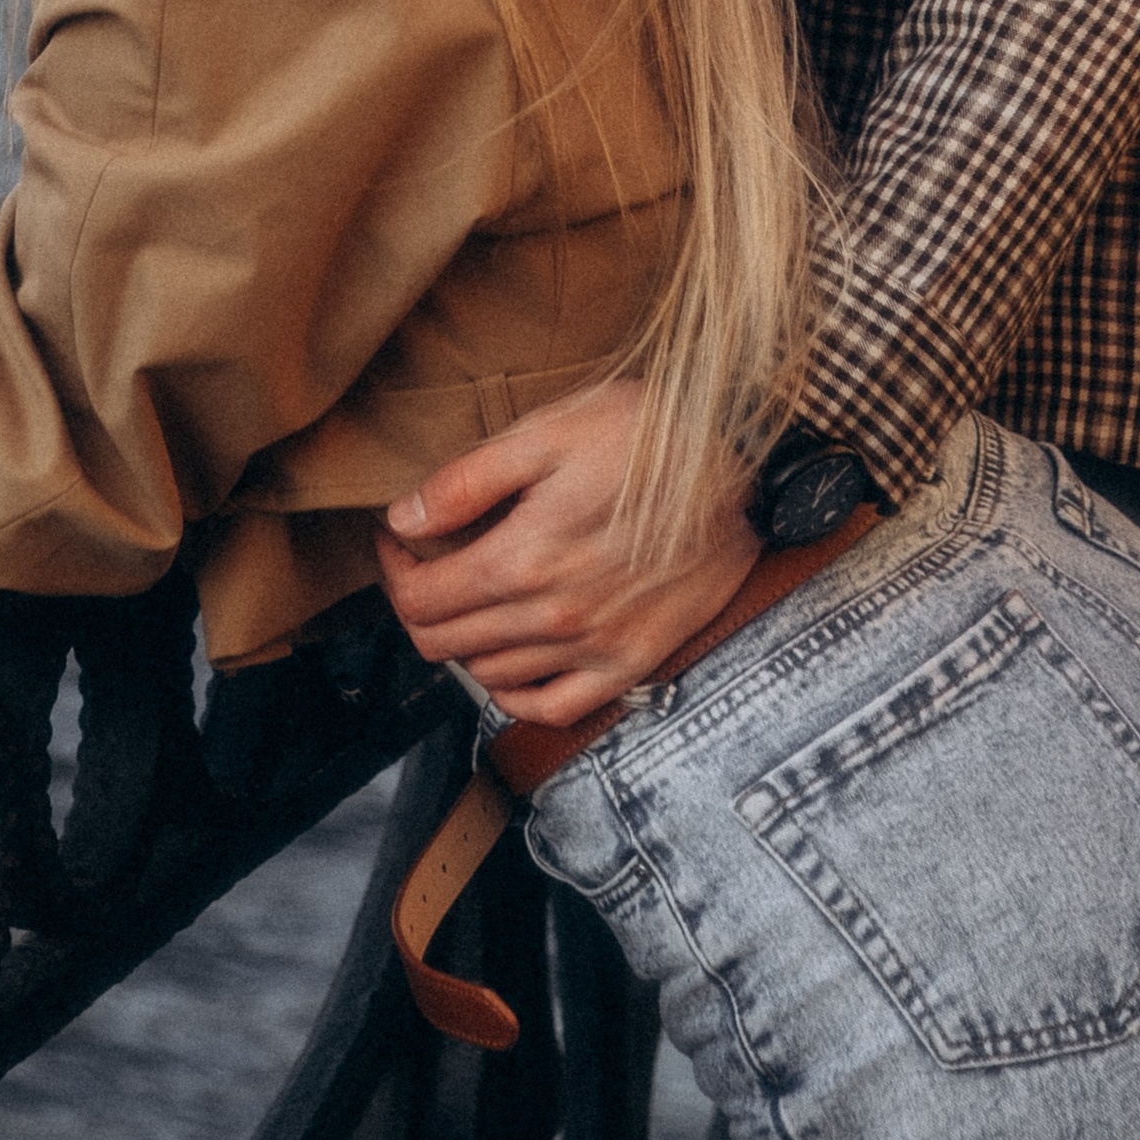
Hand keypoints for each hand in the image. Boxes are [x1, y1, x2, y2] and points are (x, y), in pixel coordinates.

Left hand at [374, 378, 759, 727]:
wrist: (746, 469)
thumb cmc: (648, 436)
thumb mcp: (549, 432)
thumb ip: (468, 482)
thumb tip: (405, 517)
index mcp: (524, 560)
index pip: (420, 601)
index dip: (393, 572)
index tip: (397, 539)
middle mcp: (554, 619)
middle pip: (445, 643)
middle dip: (418, 601)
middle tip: (424, 562)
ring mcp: (596, 650)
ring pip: (490, 674)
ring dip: (462, 639)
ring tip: (468, 595)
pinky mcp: (634, 664)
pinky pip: (552, 707)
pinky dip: (516, 692)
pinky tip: (511, 657)